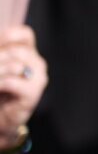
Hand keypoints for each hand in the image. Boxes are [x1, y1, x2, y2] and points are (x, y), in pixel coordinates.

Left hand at [0, 26, 46, 146]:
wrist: (2, 119)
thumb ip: (2, 57)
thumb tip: (0, 54)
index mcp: (28, 54)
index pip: (24, 34)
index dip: (8, 36)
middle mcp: (37, 64)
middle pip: (16, 51)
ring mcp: (38, 78)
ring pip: (14, 65)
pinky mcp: (33, 93)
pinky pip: (12, 82)